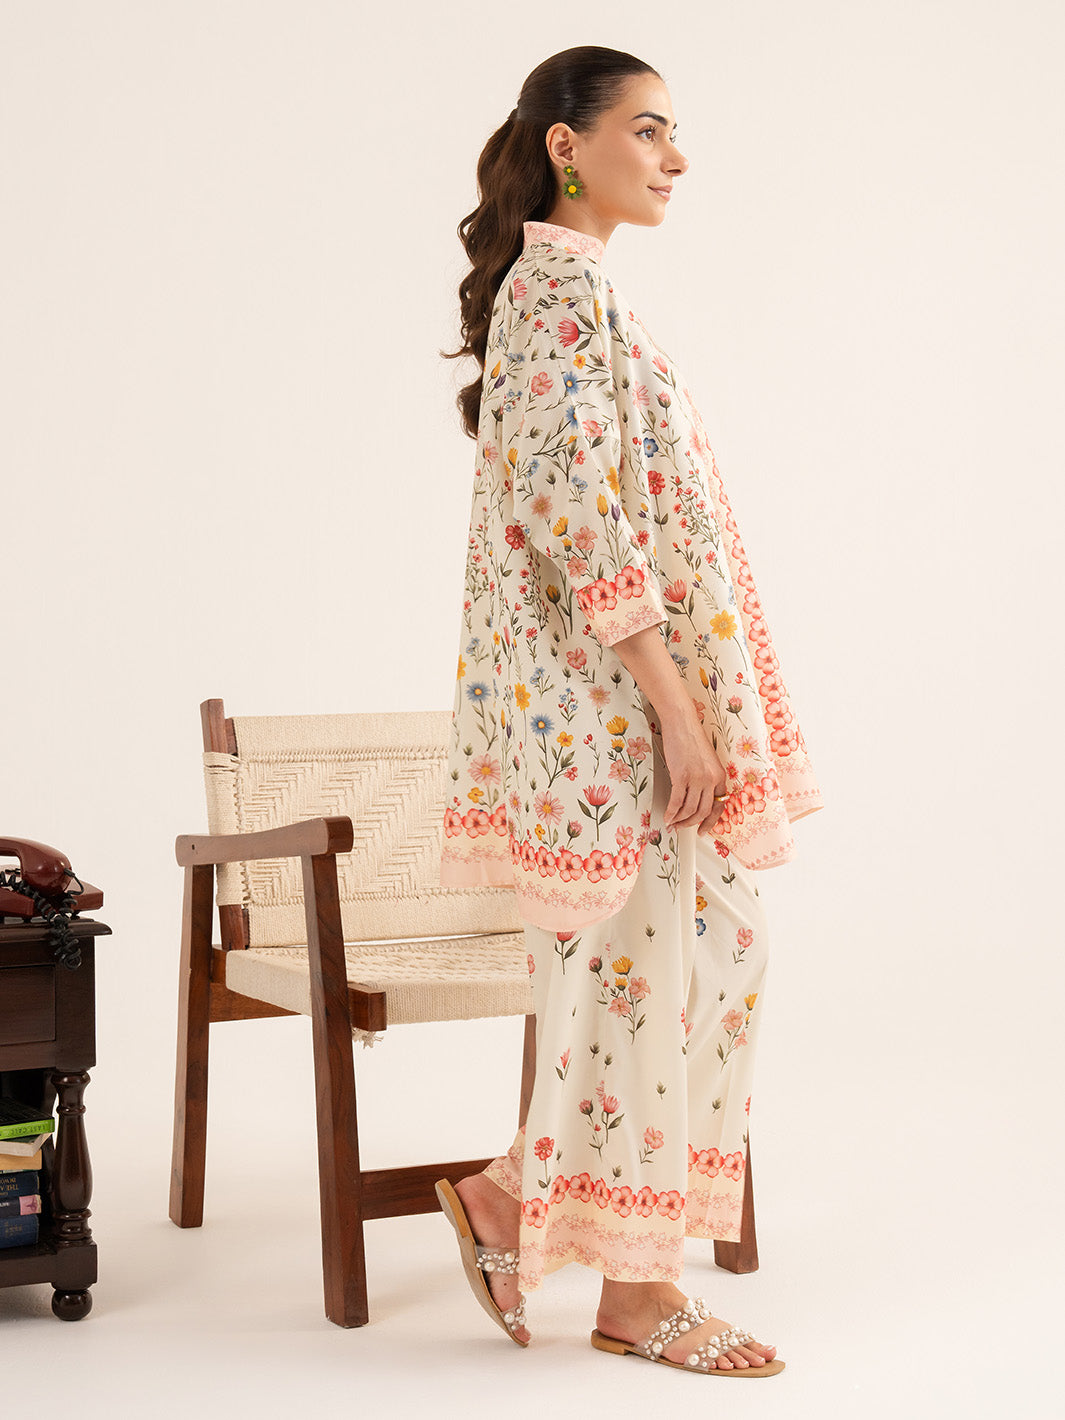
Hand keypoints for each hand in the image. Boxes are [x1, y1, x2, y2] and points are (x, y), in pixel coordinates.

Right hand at [659, 703, 727, 835]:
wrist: (681, 723)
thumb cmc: (691, 738)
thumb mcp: (706, 760)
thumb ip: (706, 778)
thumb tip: (697, 797)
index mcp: (720, 775)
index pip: (719, 806)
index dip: (710, 822)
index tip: (703, 830)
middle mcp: (711, 779)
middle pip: (703, 811)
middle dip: (691, 823)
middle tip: (682, 827)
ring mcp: (697, 778)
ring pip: (690, 809)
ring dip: (680, 820)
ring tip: (672, 822)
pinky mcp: (682, 776)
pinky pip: (677, 802)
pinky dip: (671, 812)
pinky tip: (667, 815)